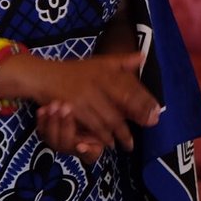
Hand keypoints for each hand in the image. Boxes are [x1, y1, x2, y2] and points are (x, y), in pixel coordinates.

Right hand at [26, 52, 161, 153]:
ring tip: (128, 143)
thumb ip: (121, 62)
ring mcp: (85, 96)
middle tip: (148, 129)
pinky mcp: (73, 108)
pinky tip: (109, 142)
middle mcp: (97, 83)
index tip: (156, 113)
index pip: (129, 88)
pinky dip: (102, 135)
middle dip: (136, 119)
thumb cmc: (73, 71)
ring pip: (108, 119)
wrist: (43, 76)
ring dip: (120, 133)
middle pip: (121, 105)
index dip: (144, 102)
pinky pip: (91, 125)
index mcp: (105, 71)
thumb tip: (143, 56)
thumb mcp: (98, 62)